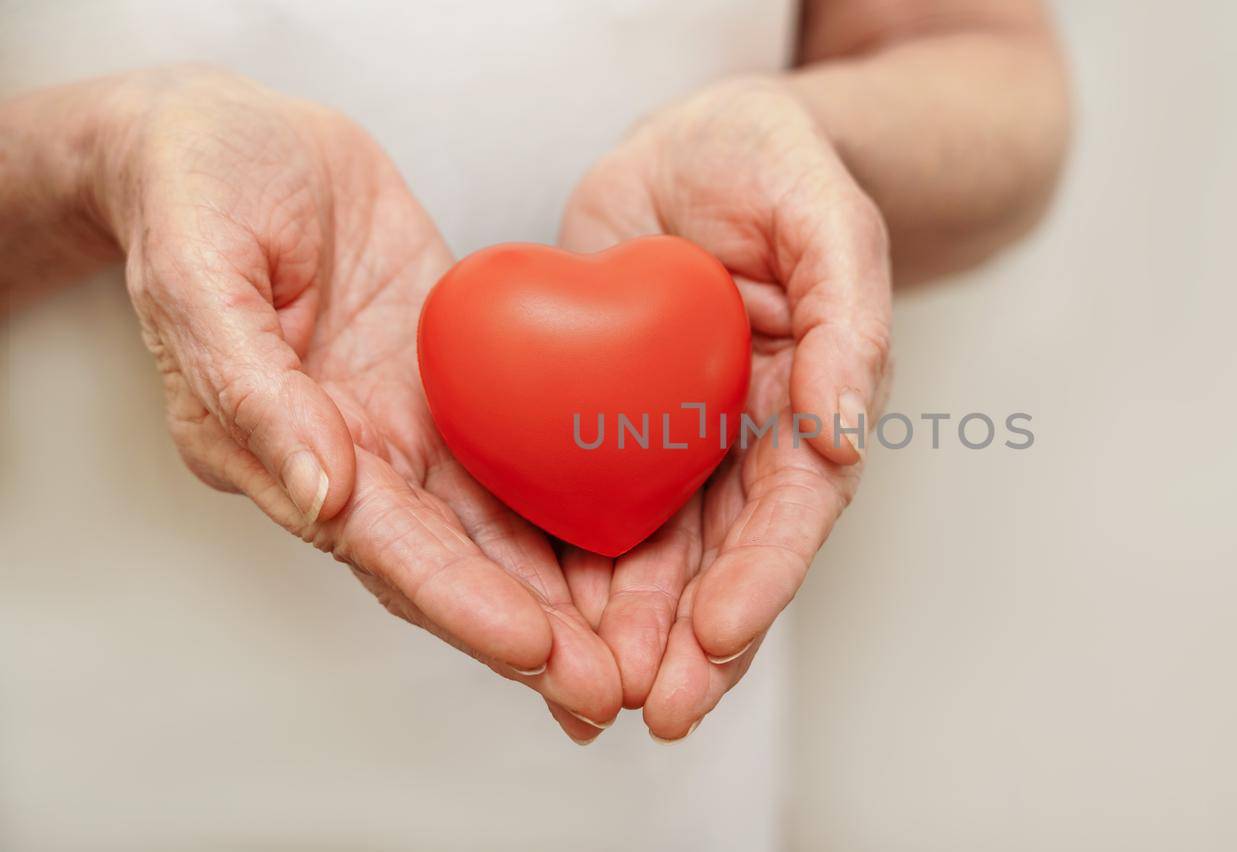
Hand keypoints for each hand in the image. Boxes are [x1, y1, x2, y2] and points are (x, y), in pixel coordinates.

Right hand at [101, 67, 620, 737]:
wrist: (234, 139)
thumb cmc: (197, 191)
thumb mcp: (202, 270)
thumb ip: (254, 388)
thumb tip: (325, 491)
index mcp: (280, 450)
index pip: (387, 548)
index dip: (464, 604)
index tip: (538, 651)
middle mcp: (353, 459)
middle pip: (455, 567)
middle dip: (534, 635)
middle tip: (615, 689)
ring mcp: (411, 426)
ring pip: (498, 531)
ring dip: (566, 597)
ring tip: (644, 652)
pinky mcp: (457, 385)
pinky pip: (523, 455)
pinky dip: (574, 508)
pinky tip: (638, 546)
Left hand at [559, 78, 892, 738]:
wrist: (692, 144)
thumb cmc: (775, 167)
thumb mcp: (826, 216)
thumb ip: (847, 318)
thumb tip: (842, 436)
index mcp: (813, 407)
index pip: (795, 512)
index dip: (762, 579)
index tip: (716, 636)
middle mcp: (748, 444)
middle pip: (726, 561)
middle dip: (693, 643)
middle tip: (653, 710)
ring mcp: (676, 442)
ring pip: (657, 557)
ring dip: (630, 633)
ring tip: (590, 698)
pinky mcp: (606, 425)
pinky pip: (587, 505)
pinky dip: (568, 570)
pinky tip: (536, 622)